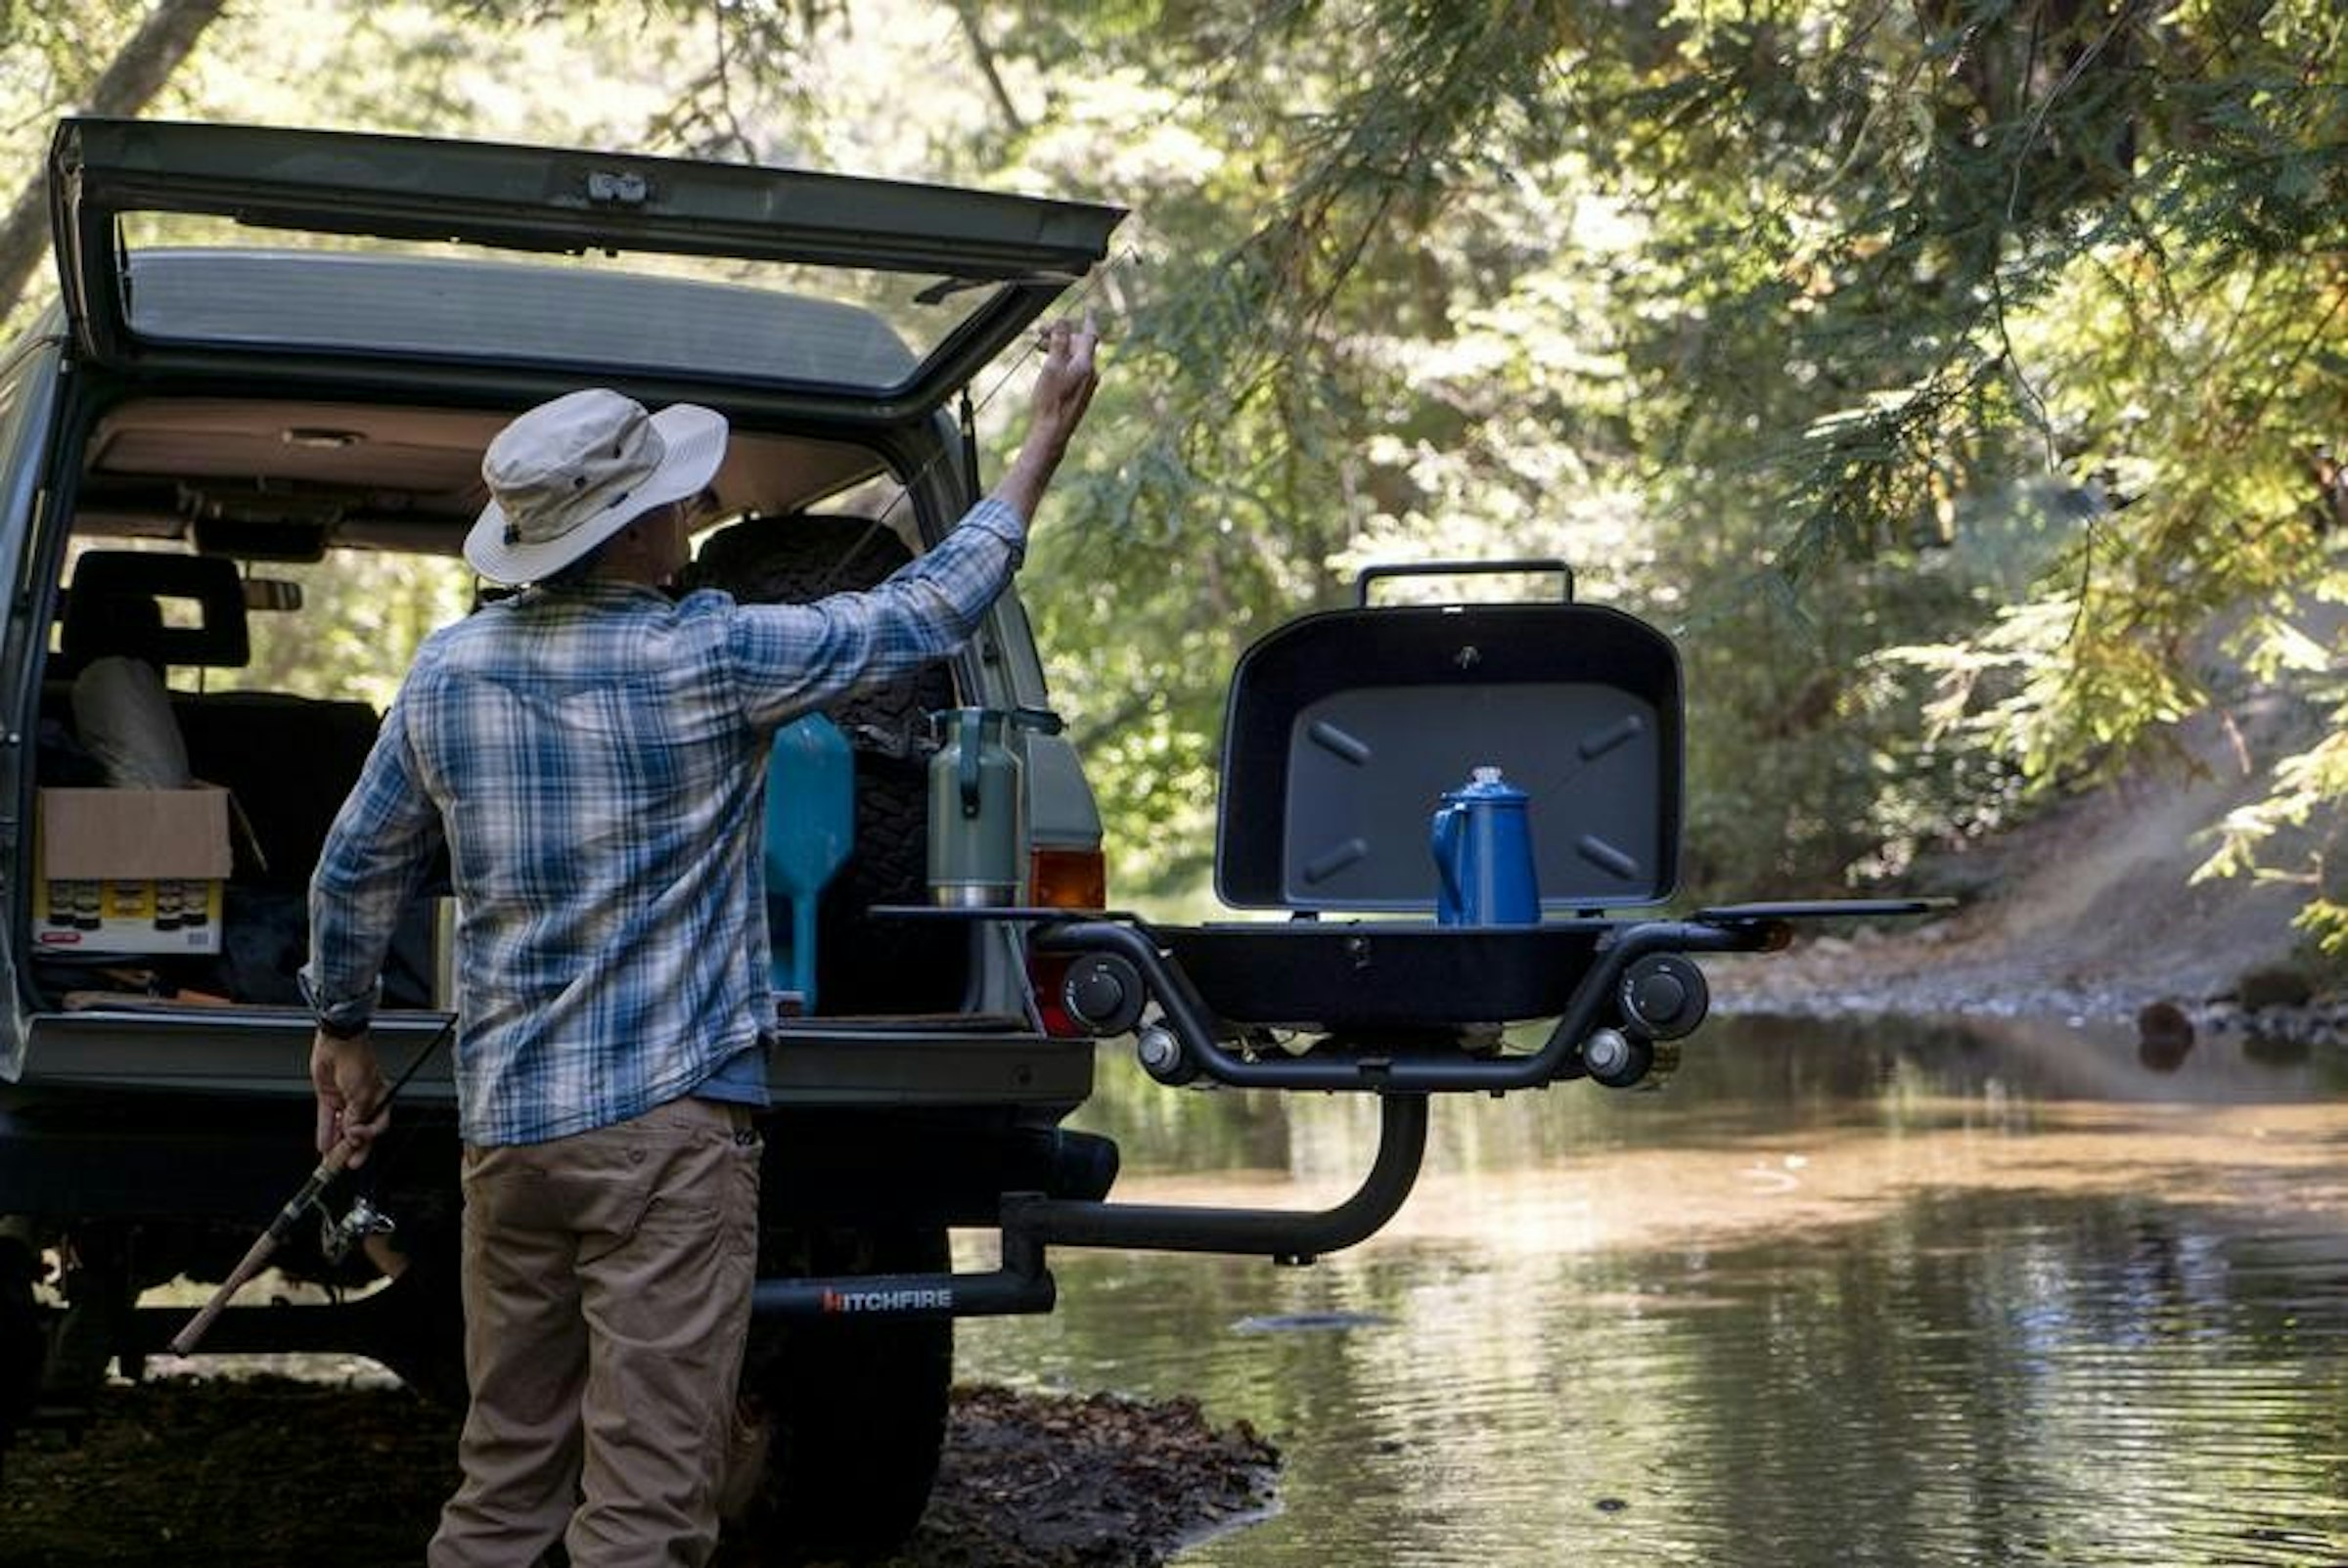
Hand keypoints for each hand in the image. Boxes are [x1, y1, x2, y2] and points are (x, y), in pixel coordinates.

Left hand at [311, 1029, 389, 1167]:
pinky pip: (327, 1119)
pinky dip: (326, 1132)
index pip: (376, 1127)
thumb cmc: (357, 1061)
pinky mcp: (329, 1097)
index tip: (356, 1148)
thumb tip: (350, 1135)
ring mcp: (345, 1100)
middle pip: (358, 1131)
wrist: (338, 1043)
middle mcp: (363, 1102)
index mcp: (380, 1099)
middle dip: (352, 1148)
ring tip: (331, 1159)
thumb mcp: (361, 1095)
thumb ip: (355, 1118)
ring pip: (341, 1127)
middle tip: (345, 1163)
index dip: (366, 1140)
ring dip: (336, 1143)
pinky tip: (323, 1144)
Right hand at [1027, 310, 1100, 453]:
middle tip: (1040, 332)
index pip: (1089, 335)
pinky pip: (1074, 369)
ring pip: (1075, 357)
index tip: (1088, 308)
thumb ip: (1059, 342)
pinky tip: (1048, 365)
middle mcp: (1091, 372)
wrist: (1053, 431)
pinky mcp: (1082, 392)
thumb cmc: (1051, 400)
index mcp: (1085, 364)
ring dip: (1059, 348)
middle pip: (1079, 345)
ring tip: (1039, 347)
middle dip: (1061, 335)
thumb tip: (1065, 320)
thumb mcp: (1052, 366)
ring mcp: (1087, 383)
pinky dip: (1062, 361)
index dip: (1087, 320)